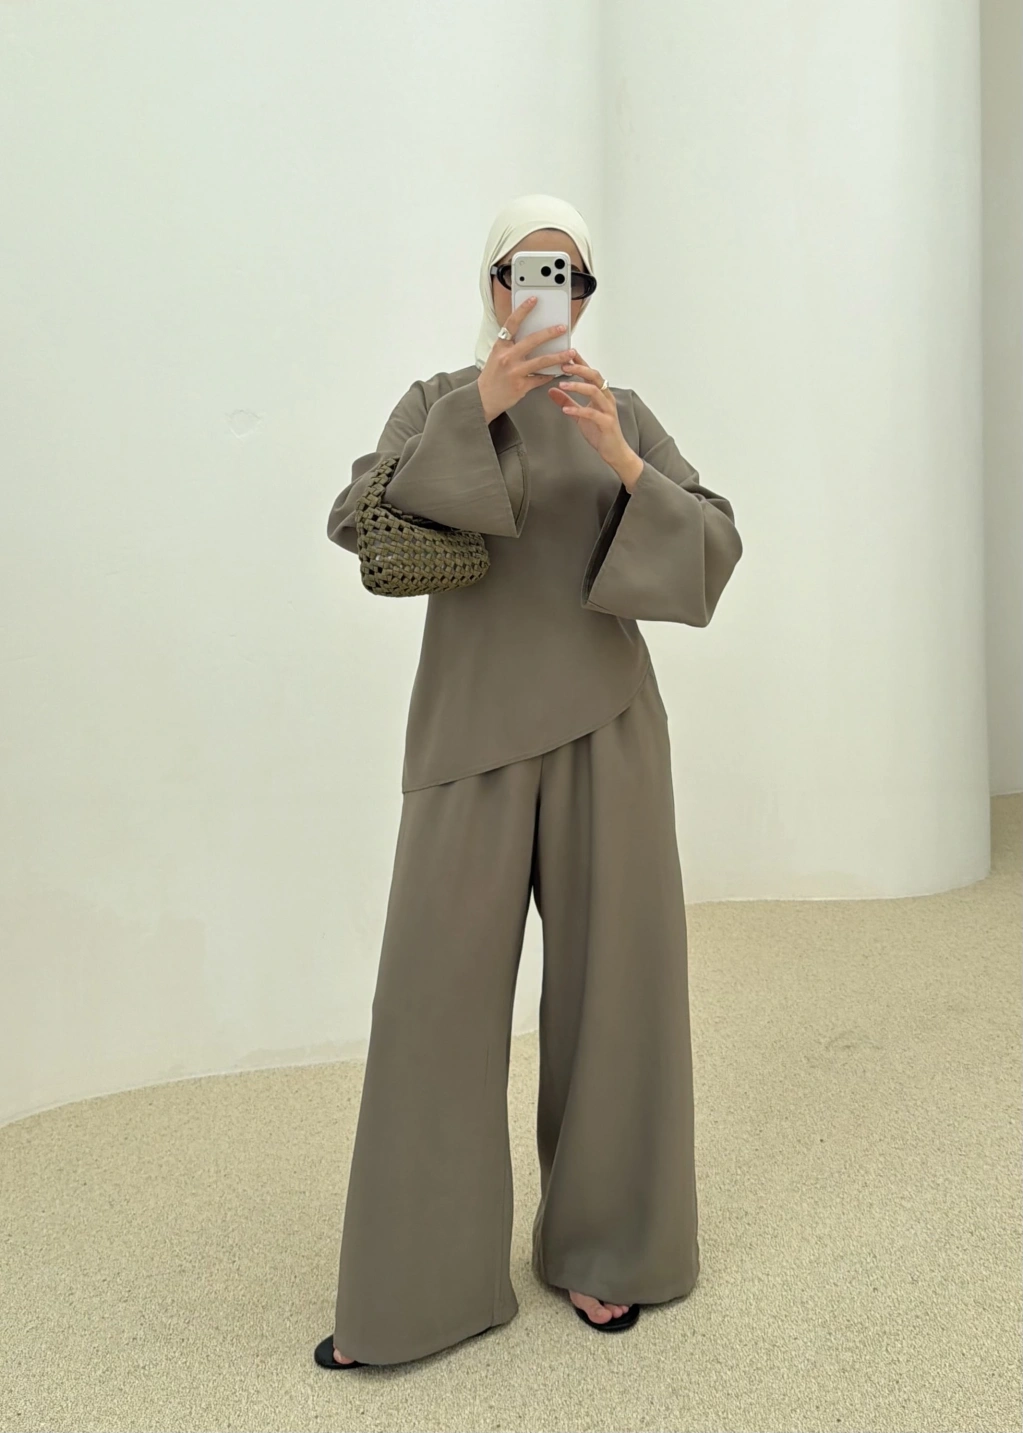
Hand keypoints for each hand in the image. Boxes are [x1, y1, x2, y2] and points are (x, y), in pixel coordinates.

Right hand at [476, 297, 575, 422]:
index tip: (534, 300)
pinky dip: (550, 374)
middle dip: (550, 333)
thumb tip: (533, 336)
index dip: (523, 310)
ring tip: (570, 352)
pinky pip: (540, 378)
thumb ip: (511, 346)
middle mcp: (507, 358)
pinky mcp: (521, 386)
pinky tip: (559, 371)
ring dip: (559, 356)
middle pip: (532, 341)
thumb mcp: (497, 356)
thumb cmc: (492, 376)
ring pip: (541, 361)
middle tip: (562, 328)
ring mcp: (514, 372)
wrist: (483, 399)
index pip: (512, 324)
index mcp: (500, 347)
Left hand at [548, 353, 644, 488]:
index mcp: (600, 393)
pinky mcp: (606, 423)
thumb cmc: (600, 432)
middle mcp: (606, 398)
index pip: (590, 373)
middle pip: (594, 376)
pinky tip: (566, 409)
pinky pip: (592, 413)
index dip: (580, 362)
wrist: (614, 452)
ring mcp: (608, 410)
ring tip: (562, 385)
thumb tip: (551, 390)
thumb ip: (567, 401)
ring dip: (577, 386)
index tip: (567, 352)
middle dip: (579, 368)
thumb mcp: (579, 415)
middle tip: (563, 364)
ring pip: (594, 391)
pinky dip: (578, 410)